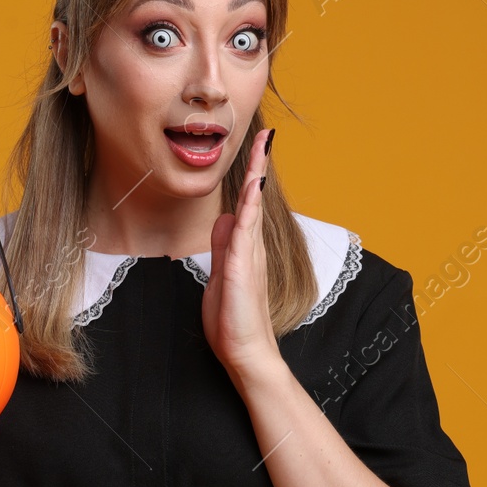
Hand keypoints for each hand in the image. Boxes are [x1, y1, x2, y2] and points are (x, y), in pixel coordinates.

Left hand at [201, 127, 279, 380]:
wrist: (246, 353)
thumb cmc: (234, 321)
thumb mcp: (220, 276)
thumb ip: (223, 248)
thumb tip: (226, 219)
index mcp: (245, 249)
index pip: (247, 205)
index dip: (251, 177)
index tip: (255, 150)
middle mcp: (252, 248)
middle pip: (255, 198)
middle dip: (259, 165)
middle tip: (266, 133)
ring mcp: (250, 256)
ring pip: (253, 206)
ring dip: (257, 175)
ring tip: (263, 146)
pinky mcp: (242, 267)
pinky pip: (246, 229)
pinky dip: (250, 205)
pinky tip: (253, 185)